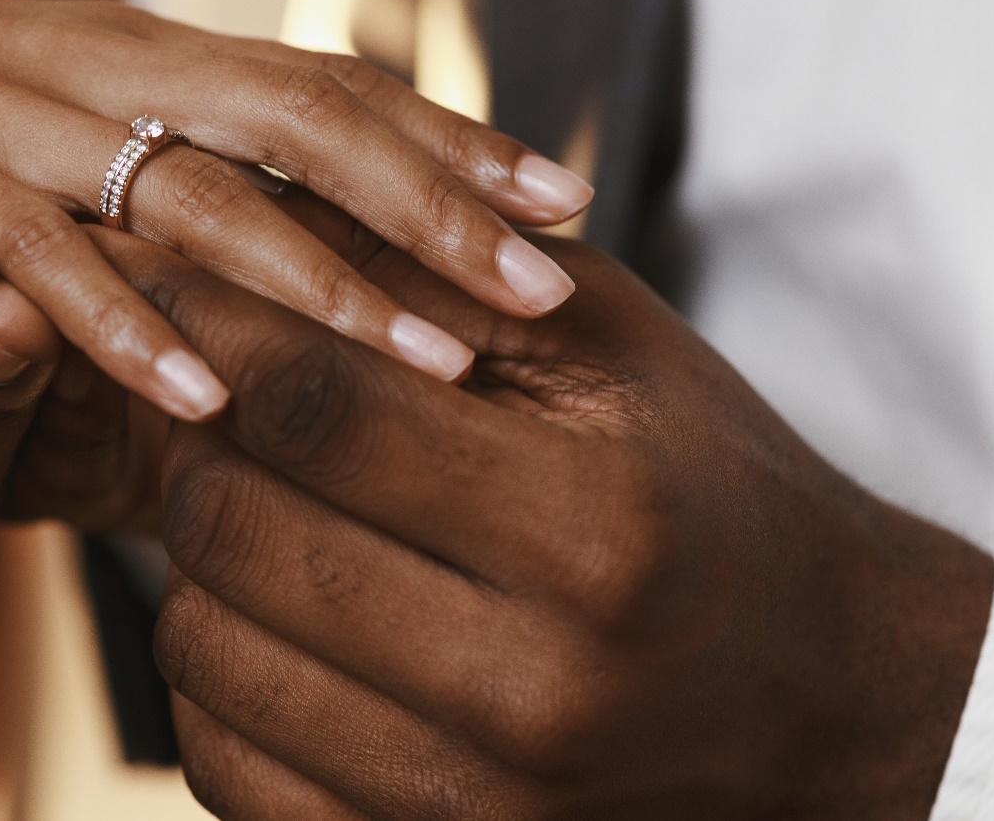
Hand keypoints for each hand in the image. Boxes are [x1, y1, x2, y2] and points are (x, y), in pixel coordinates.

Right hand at [0, 0, 589, 424]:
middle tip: (551, 289)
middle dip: (436, 214)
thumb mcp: (61, 105)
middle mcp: (100, 69)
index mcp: (144, 48)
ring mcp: (15, 124)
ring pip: (198, 204)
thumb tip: (277, 182)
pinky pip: (39, 267)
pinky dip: (126, 331)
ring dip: (323, 289)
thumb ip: (165, 132)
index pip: (327, 90)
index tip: (563, 200)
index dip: (451, 141)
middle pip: (304, 133)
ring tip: (436, 364)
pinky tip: (209, 400)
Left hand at [93, 218, 993, 819]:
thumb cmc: (706, 488)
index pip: (323, 409)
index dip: (220, 329)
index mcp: (594, 532)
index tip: (179, 283)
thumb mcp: (616, 351)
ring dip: (201, 555)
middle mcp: (532, 691)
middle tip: (228, 395)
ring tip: (268, 501)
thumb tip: (249, 230)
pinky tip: (279, 611)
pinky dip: (220, 671)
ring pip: (206, 651)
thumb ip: (443, 280)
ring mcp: (473, 807)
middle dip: (203, 439)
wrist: (814, 688)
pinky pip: (224, 766)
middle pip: (237, 532)